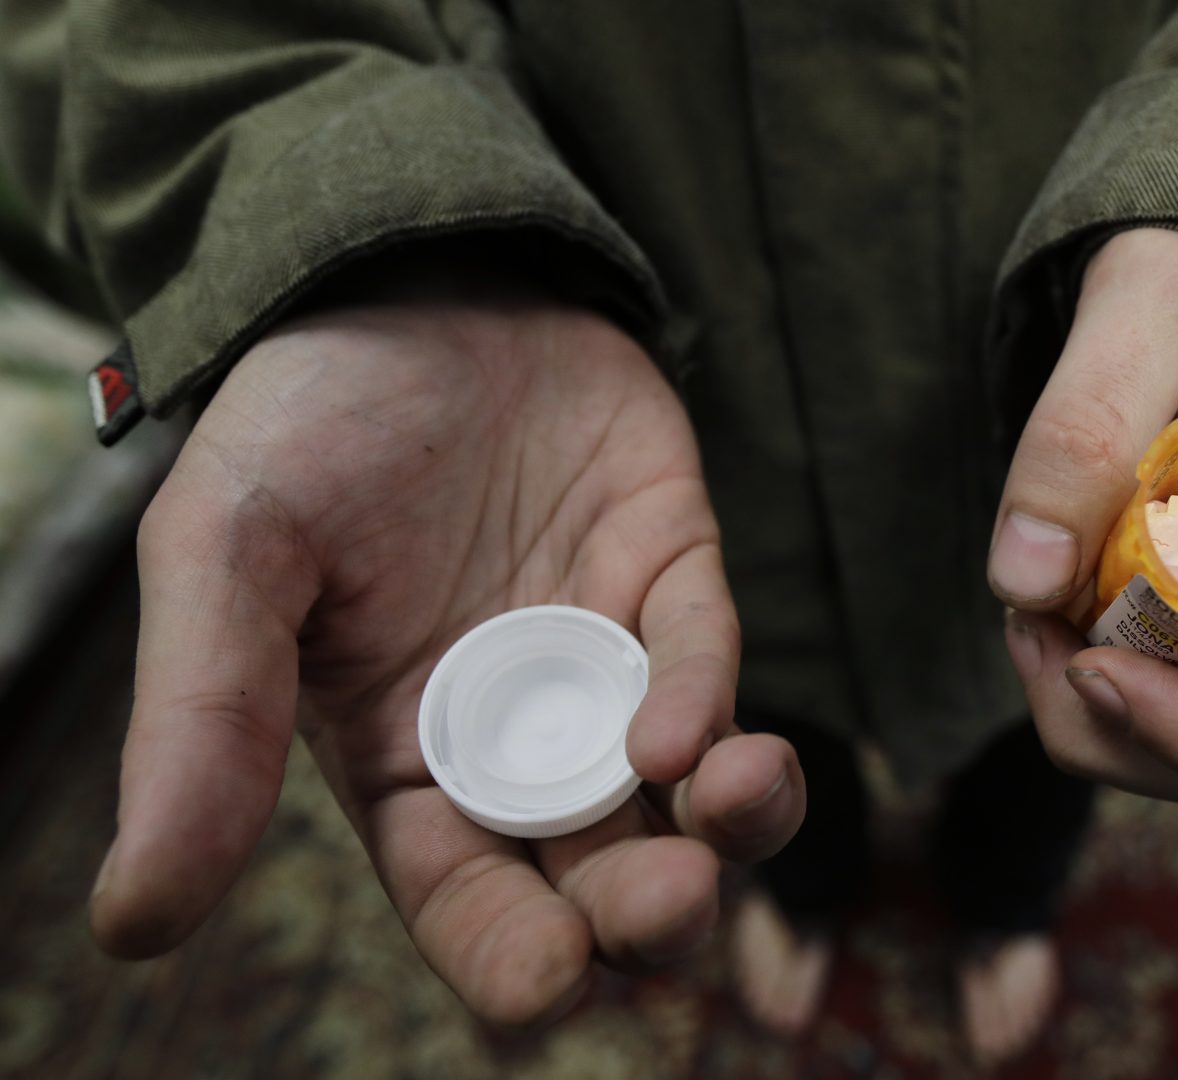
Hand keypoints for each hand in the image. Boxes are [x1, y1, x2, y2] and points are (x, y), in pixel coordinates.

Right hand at [91, 270, 804, 1021]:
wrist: (399, 277)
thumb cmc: (304, 422)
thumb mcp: (226, 556)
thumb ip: (204, 723)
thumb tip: (134, 916)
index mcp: (408, 760)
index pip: (468, 900)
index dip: (511, 958)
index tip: (546, 986)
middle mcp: (521, 732)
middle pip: (601, 869)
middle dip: (644, 911)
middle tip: (665, 908)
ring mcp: (606, 655)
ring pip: (689, 790)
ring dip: (727, 830)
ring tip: (720, 828)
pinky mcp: (671, 572)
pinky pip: (705, 657)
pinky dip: (706, 699)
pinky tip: (688, 728)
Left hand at [989, 228, 1177, 818]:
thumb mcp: (1158, 289)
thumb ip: (1089, 416)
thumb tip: (1022, 580)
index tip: (1095, 669)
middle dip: (1132, 734)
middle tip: (1034, 632)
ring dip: (1102, 717)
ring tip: (1034, 613)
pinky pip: (1173, 699)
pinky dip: (1093, 682)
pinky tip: (1045, 601)